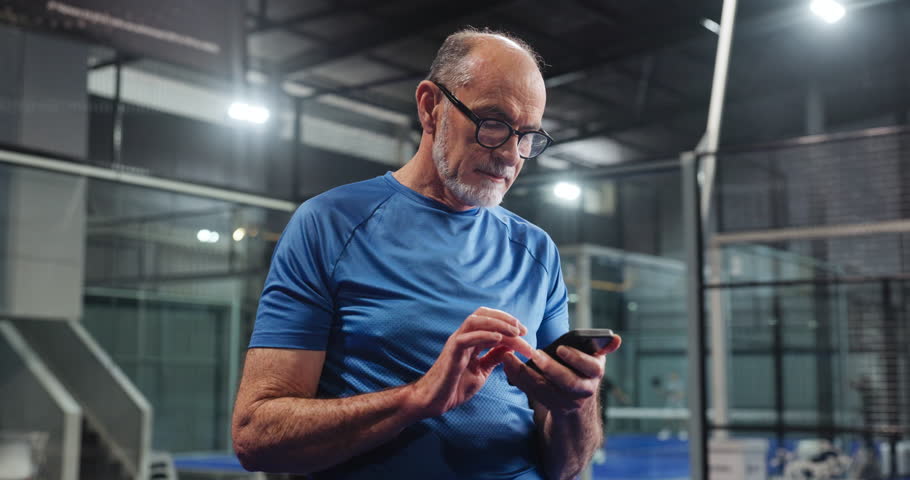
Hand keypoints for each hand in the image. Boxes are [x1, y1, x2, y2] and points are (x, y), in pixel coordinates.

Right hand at [408, 307, 534, 417]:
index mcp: (469, 340)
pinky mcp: (451, 354)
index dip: (508, 323)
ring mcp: (455, 344)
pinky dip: (484, 335)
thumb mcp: (481, 370)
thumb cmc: (454, 387)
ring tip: (514, 332)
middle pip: (482, 314)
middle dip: (505, 318)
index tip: (525, 333)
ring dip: (497, 323)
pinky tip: (499, 339)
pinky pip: (466, 339)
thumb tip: (511, 347)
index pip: (488, 321)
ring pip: (474, 321)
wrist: (433, 402)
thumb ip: (494, 358)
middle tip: (523, 330)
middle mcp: (462, 337)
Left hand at [502, 345, 605, 414]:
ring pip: (546, 390)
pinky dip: (519, 379)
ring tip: (512, 359)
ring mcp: (569, 401)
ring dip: (527, 375)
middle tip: (534, 354)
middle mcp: (585, 389)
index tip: (561, 349)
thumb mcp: (591, 360)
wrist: (578, 408)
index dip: (576, 359)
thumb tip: (617, 338)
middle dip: (550, 368)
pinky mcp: (552, 406)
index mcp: (595, 373)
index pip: (592, 367)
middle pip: (568, 382)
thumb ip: (600, 347)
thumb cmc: (580, 371)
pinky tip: (507, 366)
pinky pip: (534, 394)